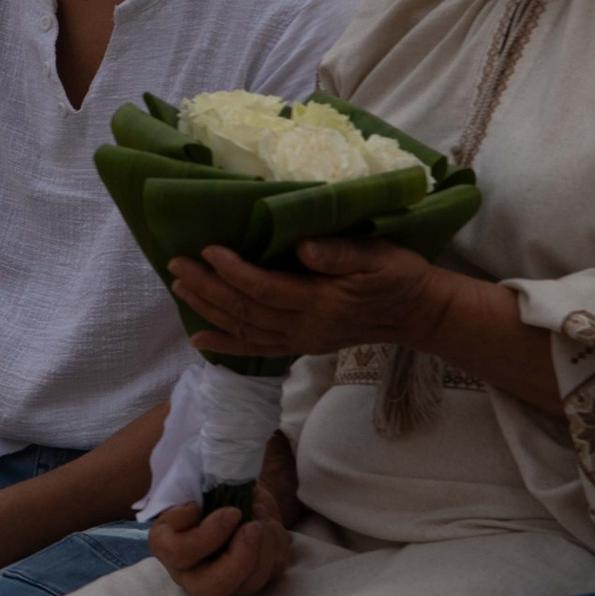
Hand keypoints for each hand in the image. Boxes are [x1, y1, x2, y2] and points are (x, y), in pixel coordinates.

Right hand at [147, 434, 300, 595]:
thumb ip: (193, 491)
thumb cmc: (206, 489)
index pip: (178, 553)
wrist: (230, 493)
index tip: (231, 511)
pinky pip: (271, 573)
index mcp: (167, 546)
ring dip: (264, 547)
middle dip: (239, 558)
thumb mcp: (195, 484)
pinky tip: (268, 522)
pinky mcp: (252, 580)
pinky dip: (276, 545)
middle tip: (253, 527)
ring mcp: (224, 581)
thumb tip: (202, 506)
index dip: (207, 535)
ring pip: (248, 585)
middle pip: (212, 587)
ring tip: (261, 514)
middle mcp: (191, 572)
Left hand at [167, 234, 445, 362]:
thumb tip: (303, 247)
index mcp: (320, 301)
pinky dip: (226, 344)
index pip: (264, 287)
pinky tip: (200, 340)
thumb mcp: (380, 256)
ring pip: (244, 328)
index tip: (206, 250)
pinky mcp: (302, 344)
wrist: (418, 314)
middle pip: (245, 309)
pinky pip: (257, 348)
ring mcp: (301, 339)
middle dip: (207, 288)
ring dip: (208, 310)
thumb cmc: (399, 277)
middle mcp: (304, 326)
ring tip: (178, 289)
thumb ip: (341, 253)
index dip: (232, 271)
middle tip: (175, 265)